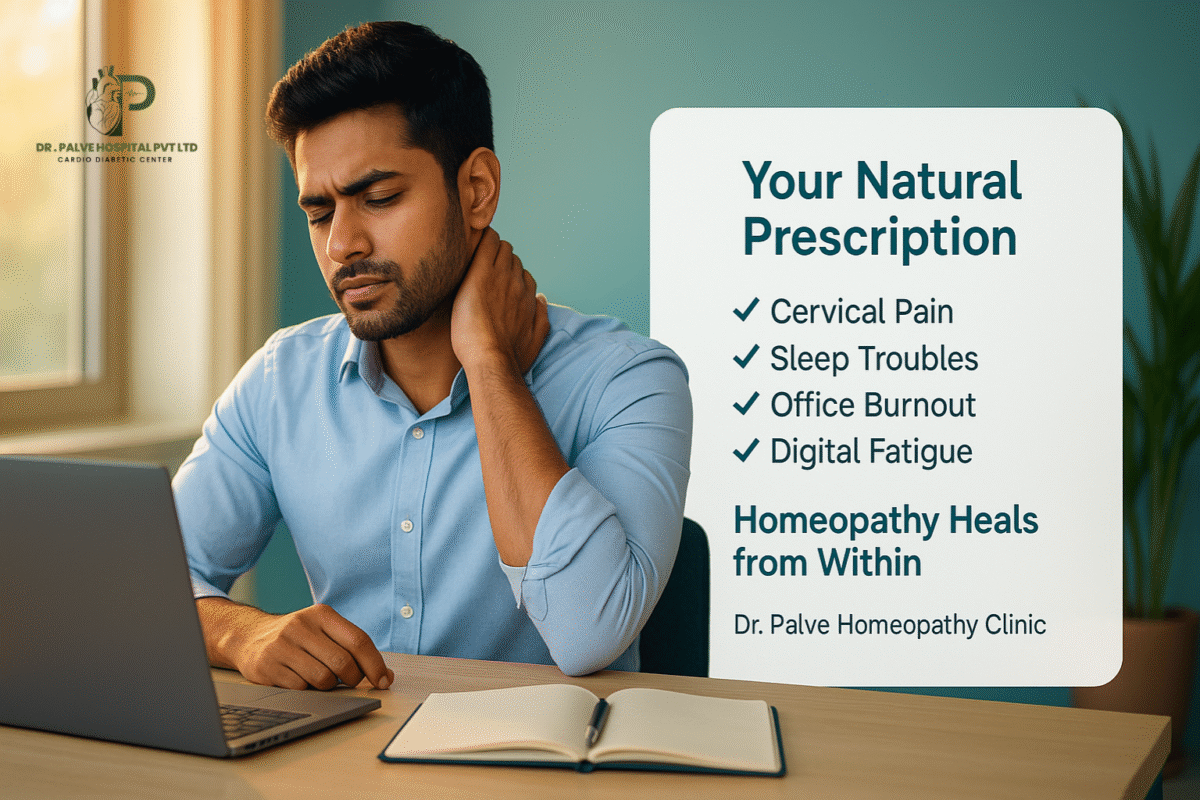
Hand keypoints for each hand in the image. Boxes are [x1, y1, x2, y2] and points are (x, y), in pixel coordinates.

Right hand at [197, 599, 393, 690]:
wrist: (248, 636)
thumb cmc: (297, 638)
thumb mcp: (323, 631)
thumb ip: (353, 648)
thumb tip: (385, 674)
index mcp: (322, 614)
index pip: (358, 640)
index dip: (375, 665)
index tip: (384, 681)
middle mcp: (301, 626)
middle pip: (342, 662)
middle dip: (352, 678)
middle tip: (348, 681)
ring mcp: (282, 645)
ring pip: (323, 678)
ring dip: (328, 686)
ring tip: (321, 678)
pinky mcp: (267, 665)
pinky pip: (300, 688)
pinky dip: (307, 690)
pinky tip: (300, 679)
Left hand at [450, 228, 549, 375]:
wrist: (492, 360)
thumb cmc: (511, 357)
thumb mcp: (536, 340)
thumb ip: (542, 316)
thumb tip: (541, 298)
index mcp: (528, 297)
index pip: (522, 274)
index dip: (510, 275)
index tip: (496, 282)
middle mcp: (517, 283)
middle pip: (511, 257)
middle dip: (499, 259)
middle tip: (481, 268)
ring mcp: (500, 276)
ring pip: (501, 247)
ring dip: (490, 248)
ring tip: (474, 258)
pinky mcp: (480, 274)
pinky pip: (486, 242)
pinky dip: (482, 238)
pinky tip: (473, 241)